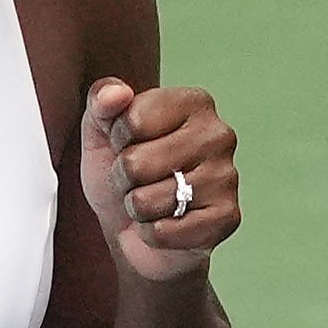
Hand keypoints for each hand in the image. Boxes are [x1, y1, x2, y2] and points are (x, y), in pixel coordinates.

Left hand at [81, 79, 238, 283]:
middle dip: (125, 179)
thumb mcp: (101, 131)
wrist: (135, 230)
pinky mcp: (227, 218)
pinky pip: (163, 231)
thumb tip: (116, 93)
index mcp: (195, 103)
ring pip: (147, 200)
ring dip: (137, 208)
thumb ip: (100, 102)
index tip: (130, 146)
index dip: (117, 140)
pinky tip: (167, 224)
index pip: (133, 119)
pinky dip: (153, 234)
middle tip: (140, 181)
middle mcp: (219, 135)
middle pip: (137, 163)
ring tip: (153, 202)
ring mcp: (227, 177)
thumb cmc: (126, 173)